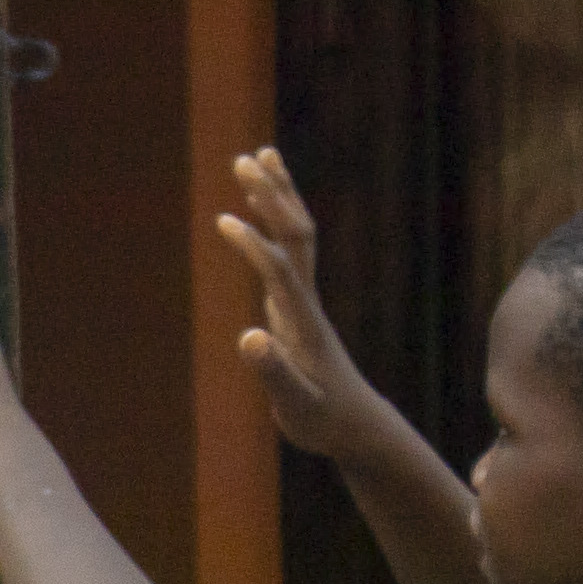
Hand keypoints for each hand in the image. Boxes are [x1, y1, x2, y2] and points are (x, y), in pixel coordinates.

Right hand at [215, 147, 420, 468]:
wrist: (356, 426)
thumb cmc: (324, 420)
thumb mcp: (296, 404)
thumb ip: (274, 372)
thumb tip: (248, 338)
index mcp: (304, 321)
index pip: (280, 270)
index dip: (255, 245)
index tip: (226, 221)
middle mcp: (306, 300)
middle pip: (295, 234)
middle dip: (273, 196)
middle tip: (246, 158)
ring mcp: (303, 300)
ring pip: (295, 235)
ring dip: (276, 196)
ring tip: (257, 158)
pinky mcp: (297, 306)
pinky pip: (285, 251)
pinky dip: (271, 223)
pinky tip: (254, 210)